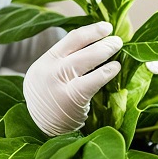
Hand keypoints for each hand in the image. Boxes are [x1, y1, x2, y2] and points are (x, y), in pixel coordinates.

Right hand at [23, 22, 122, 136]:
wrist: (39, 130)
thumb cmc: (50, 103)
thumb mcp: (46, 79)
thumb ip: (62, 64)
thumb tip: (93, 47)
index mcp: (43, 62)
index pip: (69, 40)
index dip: (91, 31)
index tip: (105, 28)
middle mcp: (48, 70)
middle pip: (78, 46)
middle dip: (101, 39)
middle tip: (116, 39)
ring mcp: (58, 84)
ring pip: (84, 60)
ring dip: (104, 50)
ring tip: (117, 48)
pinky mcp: (69, 99)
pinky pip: (91, 81)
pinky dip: (106, 72)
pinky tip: (115, 68)